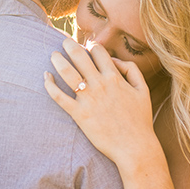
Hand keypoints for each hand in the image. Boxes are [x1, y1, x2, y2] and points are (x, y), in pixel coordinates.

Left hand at [44, 38, 157, 164]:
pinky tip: (46, 77)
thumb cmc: (140, 120)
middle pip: (80, 56)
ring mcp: (88, 99)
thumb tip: (115, 61)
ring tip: (53, 55)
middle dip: (70, 45)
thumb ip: (131, 70)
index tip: (87, 48)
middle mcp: (100, 84)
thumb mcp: (143, 90)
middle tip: (64, 41)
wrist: (135, 147)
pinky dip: (50, 84)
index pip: (99, 52)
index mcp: (115, 77)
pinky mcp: (79, 114)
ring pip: (67, 72)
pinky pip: (59, 96)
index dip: (91, 46)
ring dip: (58, 60)